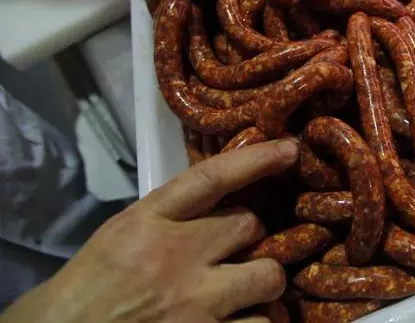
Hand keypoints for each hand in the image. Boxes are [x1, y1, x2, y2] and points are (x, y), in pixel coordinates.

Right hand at [0, 139, 299, 322]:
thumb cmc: (86, 290)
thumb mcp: (120, 237)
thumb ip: (169, 218)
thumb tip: (221, 203)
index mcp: (146, 223)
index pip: (212, 178)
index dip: (255, 160)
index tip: (288, 149)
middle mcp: (175, 258)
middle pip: (250, 225)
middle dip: (252, 236)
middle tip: (237, 250)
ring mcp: (195, 305)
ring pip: (268, 277)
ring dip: (262, 284)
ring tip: (245, 292)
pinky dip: (256, 322)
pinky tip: (238, 321)